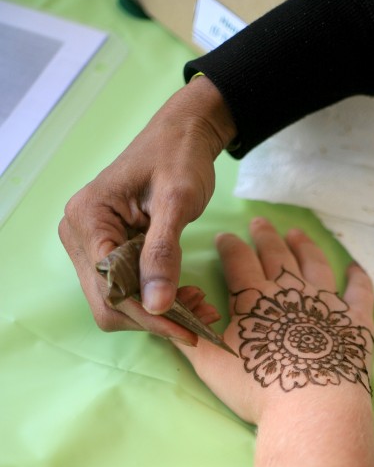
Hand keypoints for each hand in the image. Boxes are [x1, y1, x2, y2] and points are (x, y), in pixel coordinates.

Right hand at [58, 75, 235, 343]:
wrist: (183, 136)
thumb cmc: (179, 157)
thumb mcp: (176, 202)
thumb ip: (164, 254)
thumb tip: (156, 306)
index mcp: (87, 219)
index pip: (110, 286)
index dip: (147, 314)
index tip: (187, 330)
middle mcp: (79, 235)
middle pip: (109, 303)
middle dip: (154, 318)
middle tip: (199, 324)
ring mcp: (91, 245)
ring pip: (119, 304)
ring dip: (158, 314)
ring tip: (200, 308)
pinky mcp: (109, 251)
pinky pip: (129, 290)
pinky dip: (158, 301)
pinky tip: (188, 297)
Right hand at [175, 219, 373, 425]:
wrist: (312, 407)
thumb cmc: (258, 388)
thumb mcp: (210, 365)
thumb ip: (189, 337)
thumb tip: (168, 316)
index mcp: (254, 297)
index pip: (238, 260)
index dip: (230, 246)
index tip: (225, 237)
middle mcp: (291, 290)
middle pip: (276, 254)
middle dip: (265, 236)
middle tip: (259, 223)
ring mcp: (327, 302)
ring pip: (315, 263)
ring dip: (305, 246)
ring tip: (297, 235)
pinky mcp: (356, 320)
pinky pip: (359, 291)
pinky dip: (358, 278)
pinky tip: (355, 268)